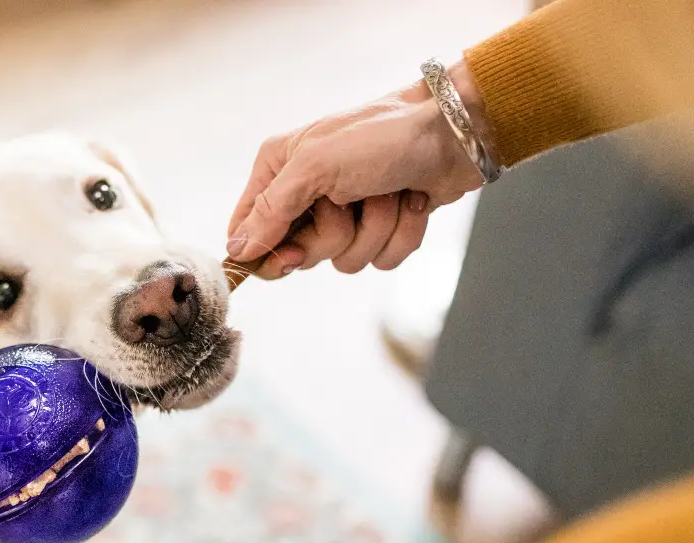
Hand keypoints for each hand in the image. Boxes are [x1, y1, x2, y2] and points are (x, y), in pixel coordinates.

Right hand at [226, 63, 489, 279]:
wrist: (456, 130)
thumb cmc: (383, 135)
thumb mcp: (315, 166)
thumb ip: (271, 211)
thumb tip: (237, 251)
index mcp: (279, 170)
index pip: (248, 232)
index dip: (269, 253)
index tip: (291, 257)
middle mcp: (307, 193)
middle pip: (300, 255)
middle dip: (335, 235)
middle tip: (350, 202)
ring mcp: (346, 212)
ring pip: (345, 261)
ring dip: (376, 230)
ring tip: (389, 193)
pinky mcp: (381, 226)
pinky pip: (381, 259)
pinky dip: (402, 234)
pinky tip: (411, 202)